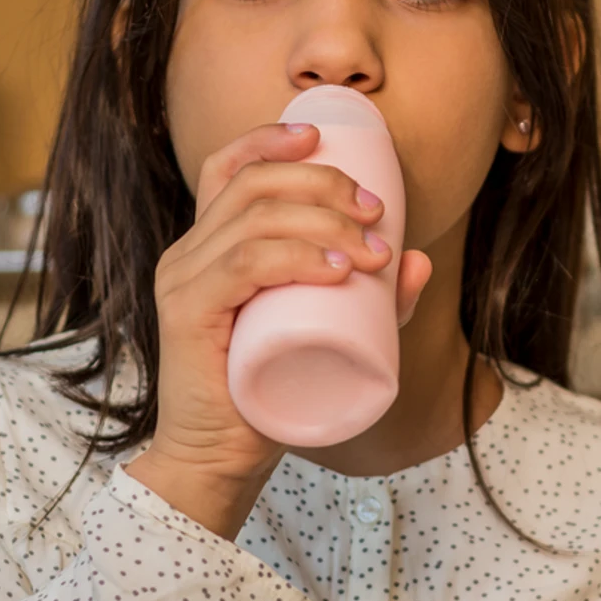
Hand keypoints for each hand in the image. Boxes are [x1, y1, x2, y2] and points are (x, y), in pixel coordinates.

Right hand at [127, 121, 433, 536]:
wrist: (220, 461)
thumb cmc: (269, 395)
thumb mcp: (331, 335)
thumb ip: (376, 301)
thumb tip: (416, 260)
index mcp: (209, 246)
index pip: (227, 168)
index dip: (271, 140)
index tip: (323, 139)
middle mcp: (188, 253)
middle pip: (253, 184)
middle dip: (324, 184)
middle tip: (376, 213)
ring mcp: (184, 281)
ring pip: (254, 219)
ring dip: (324, 223)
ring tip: (372, 251)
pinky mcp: (188, 315)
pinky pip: (243, 264)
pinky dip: (295, 257)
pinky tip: (337, 270)